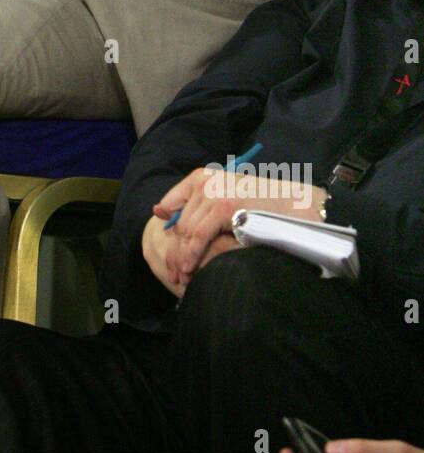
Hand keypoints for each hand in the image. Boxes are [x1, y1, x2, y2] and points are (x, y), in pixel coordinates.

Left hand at [152, 166, 327, 287]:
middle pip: (178, 222)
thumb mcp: (224, 200)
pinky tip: (191, 268)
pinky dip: (192, 254)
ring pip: (185, 231)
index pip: (170, 203)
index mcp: (202, 176)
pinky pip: (198, 236)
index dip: (168, 229)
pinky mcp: (223, 206)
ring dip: (182, 256)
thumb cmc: (261, 206)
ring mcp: (213, 192)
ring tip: (182, 275)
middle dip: (175, 249)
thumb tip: (158, 212)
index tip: (167, 249)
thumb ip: (196, 206)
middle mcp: (205, 181)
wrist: (294, 205)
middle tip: (174, 272)